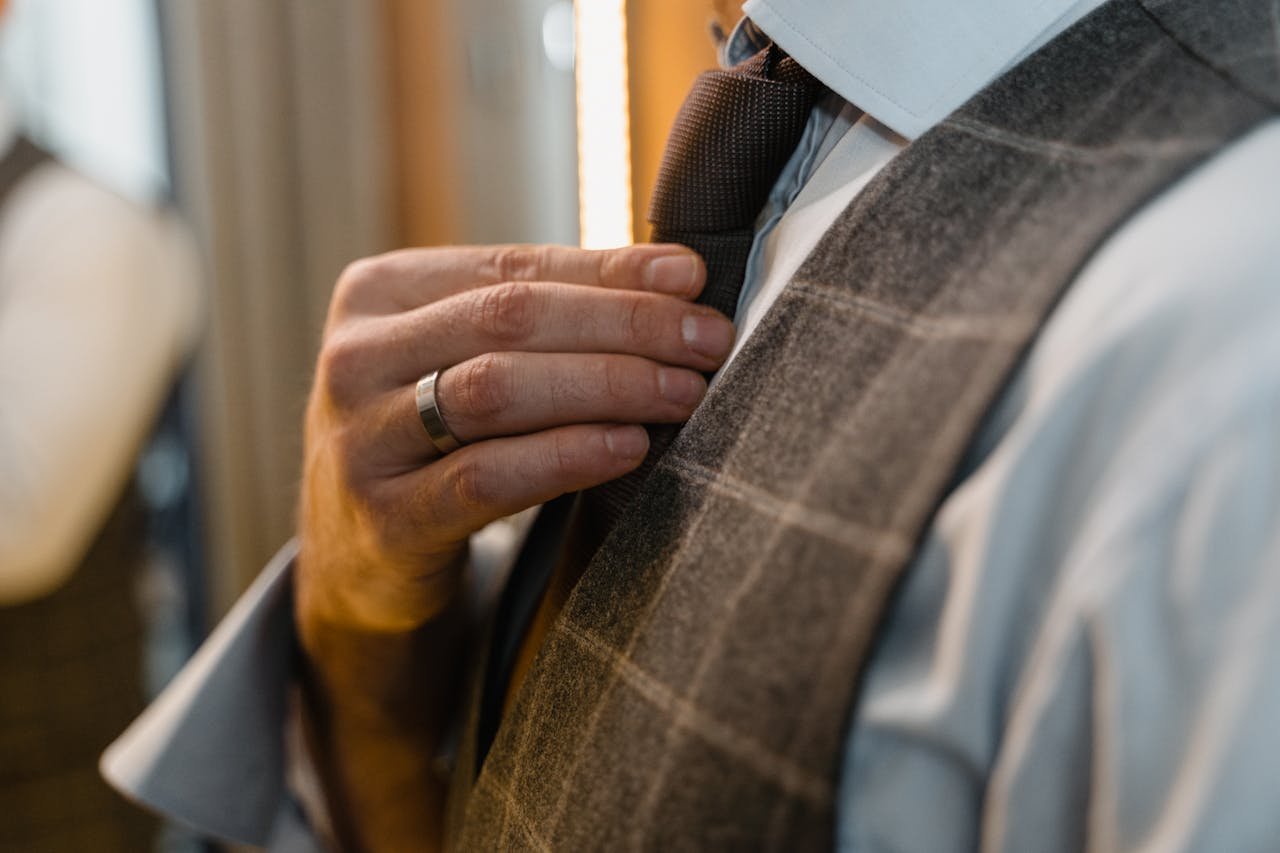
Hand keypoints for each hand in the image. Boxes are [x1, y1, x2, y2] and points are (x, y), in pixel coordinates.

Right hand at [296, 243, 727, 634]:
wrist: (358, 556)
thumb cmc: (434, 438)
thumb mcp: (466, 359)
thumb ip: (549, 313)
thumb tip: (680, 275)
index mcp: (377, 293)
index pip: (513, 267)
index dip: (611, 272)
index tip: (695, 279)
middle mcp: (354, 357)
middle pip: (508, 319)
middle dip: (624, 325)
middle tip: (708, 342)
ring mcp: (360, 439)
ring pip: (497, 390)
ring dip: (607, 384)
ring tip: (683, 392)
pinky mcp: (385, 519)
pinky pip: (486, 478)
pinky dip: (566, 456)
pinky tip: (628, 447)